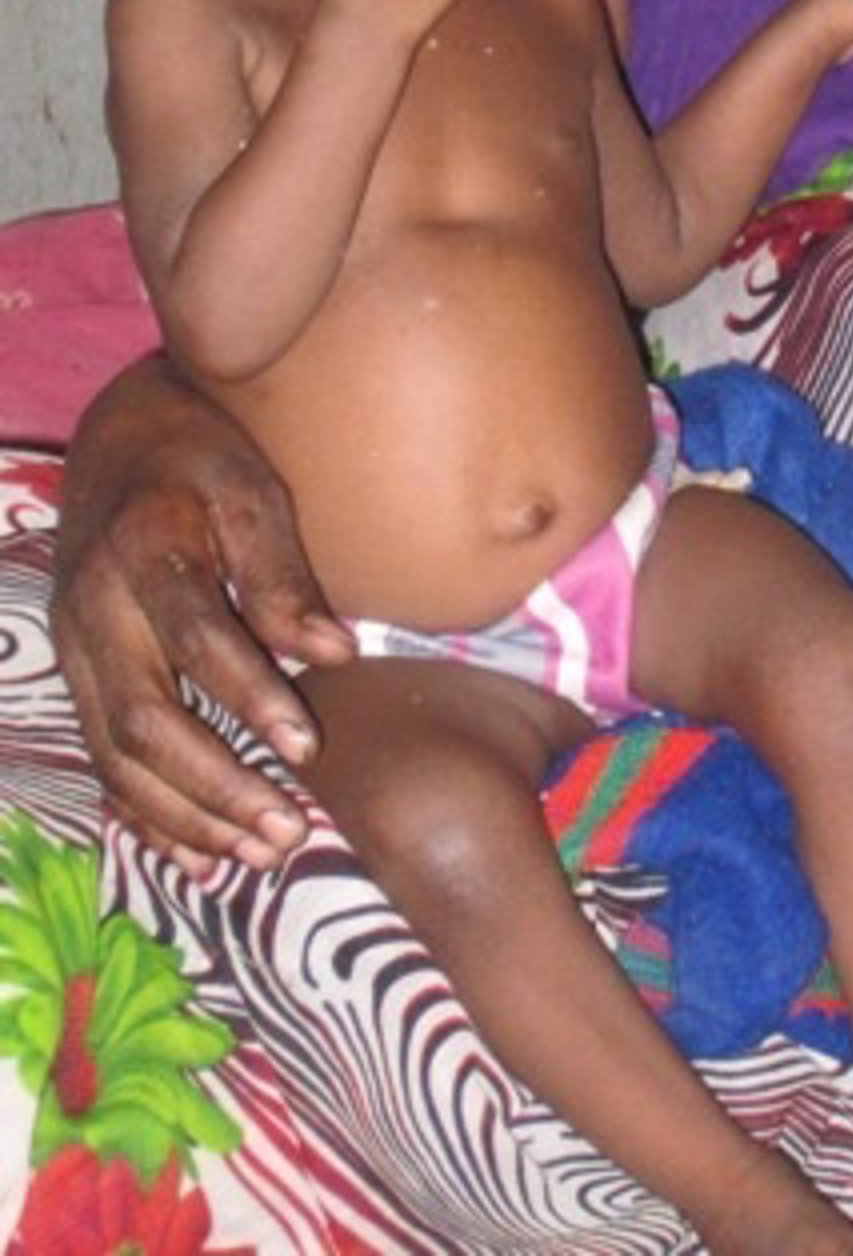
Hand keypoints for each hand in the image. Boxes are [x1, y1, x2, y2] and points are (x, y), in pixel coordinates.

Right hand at [51, 357, 354, 874]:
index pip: (195, 640)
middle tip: (287, 830)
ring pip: (118, 756)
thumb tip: (336, 652)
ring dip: (186, 815)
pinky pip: (101, 760)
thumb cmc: (201, 455)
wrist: (118, 436)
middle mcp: (92, 611)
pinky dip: (145, 816)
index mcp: (141, 552)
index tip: (309, 746)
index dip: (251, 698)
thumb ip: (282, 571)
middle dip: (216, 786)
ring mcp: (73, 650)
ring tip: (259, 853)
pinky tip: (198, 858)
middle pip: (145, 719)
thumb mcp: (249, 486)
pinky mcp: (74, 675)